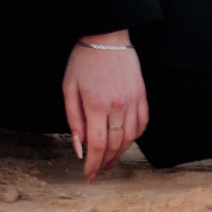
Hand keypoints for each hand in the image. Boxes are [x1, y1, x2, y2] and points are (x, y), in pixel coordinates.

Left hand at [62, 33, 147, 180]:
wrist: (106, 35)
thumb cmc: (83, 61)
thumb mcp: (69, 88)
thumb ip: (73, 119)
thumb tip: (79, 148)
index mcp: (96, 104)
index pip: (97, 145)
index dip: (93, 165)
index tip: (89, 176)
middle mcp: (117, 105)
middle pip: (115, 145)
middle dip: (105, 162)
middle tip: (98, 171)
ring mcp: (132, 101)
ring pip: (130, 138)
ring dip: (120, 154)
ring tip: (110, 161)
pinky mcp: (142, 95)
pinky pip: (142, 124)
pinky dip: (134, 137)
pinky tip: (125, 141)